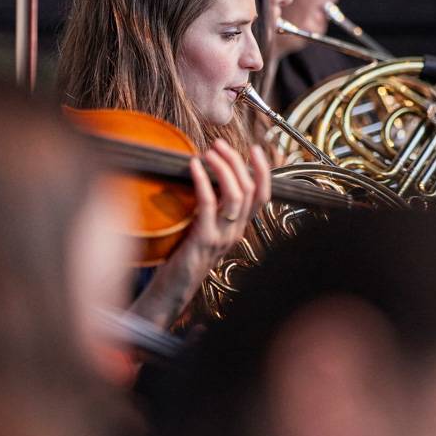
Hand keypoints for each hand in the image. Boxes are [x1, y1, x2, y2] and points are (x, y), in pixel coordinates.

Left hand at [131, 140, 270, 327]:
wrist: (172, 290)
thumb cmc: (184, 256)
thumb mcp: (204, 229)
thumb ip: (211, 208)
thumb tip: (206, 175)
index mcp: (238, 228)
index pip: (263, 196)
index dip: (263, 170)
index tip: (254, 148)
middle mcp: (235, 232)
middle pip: (249, 190)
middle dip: (236, 161)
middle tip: (219, 144)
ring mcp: (221, 237)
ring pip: (236, 195)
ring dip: (224, 168)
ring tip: (209, 152)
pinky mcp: (203, 240)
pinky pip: (208, 204)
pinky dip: (202, 180)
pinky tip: (193, 165)